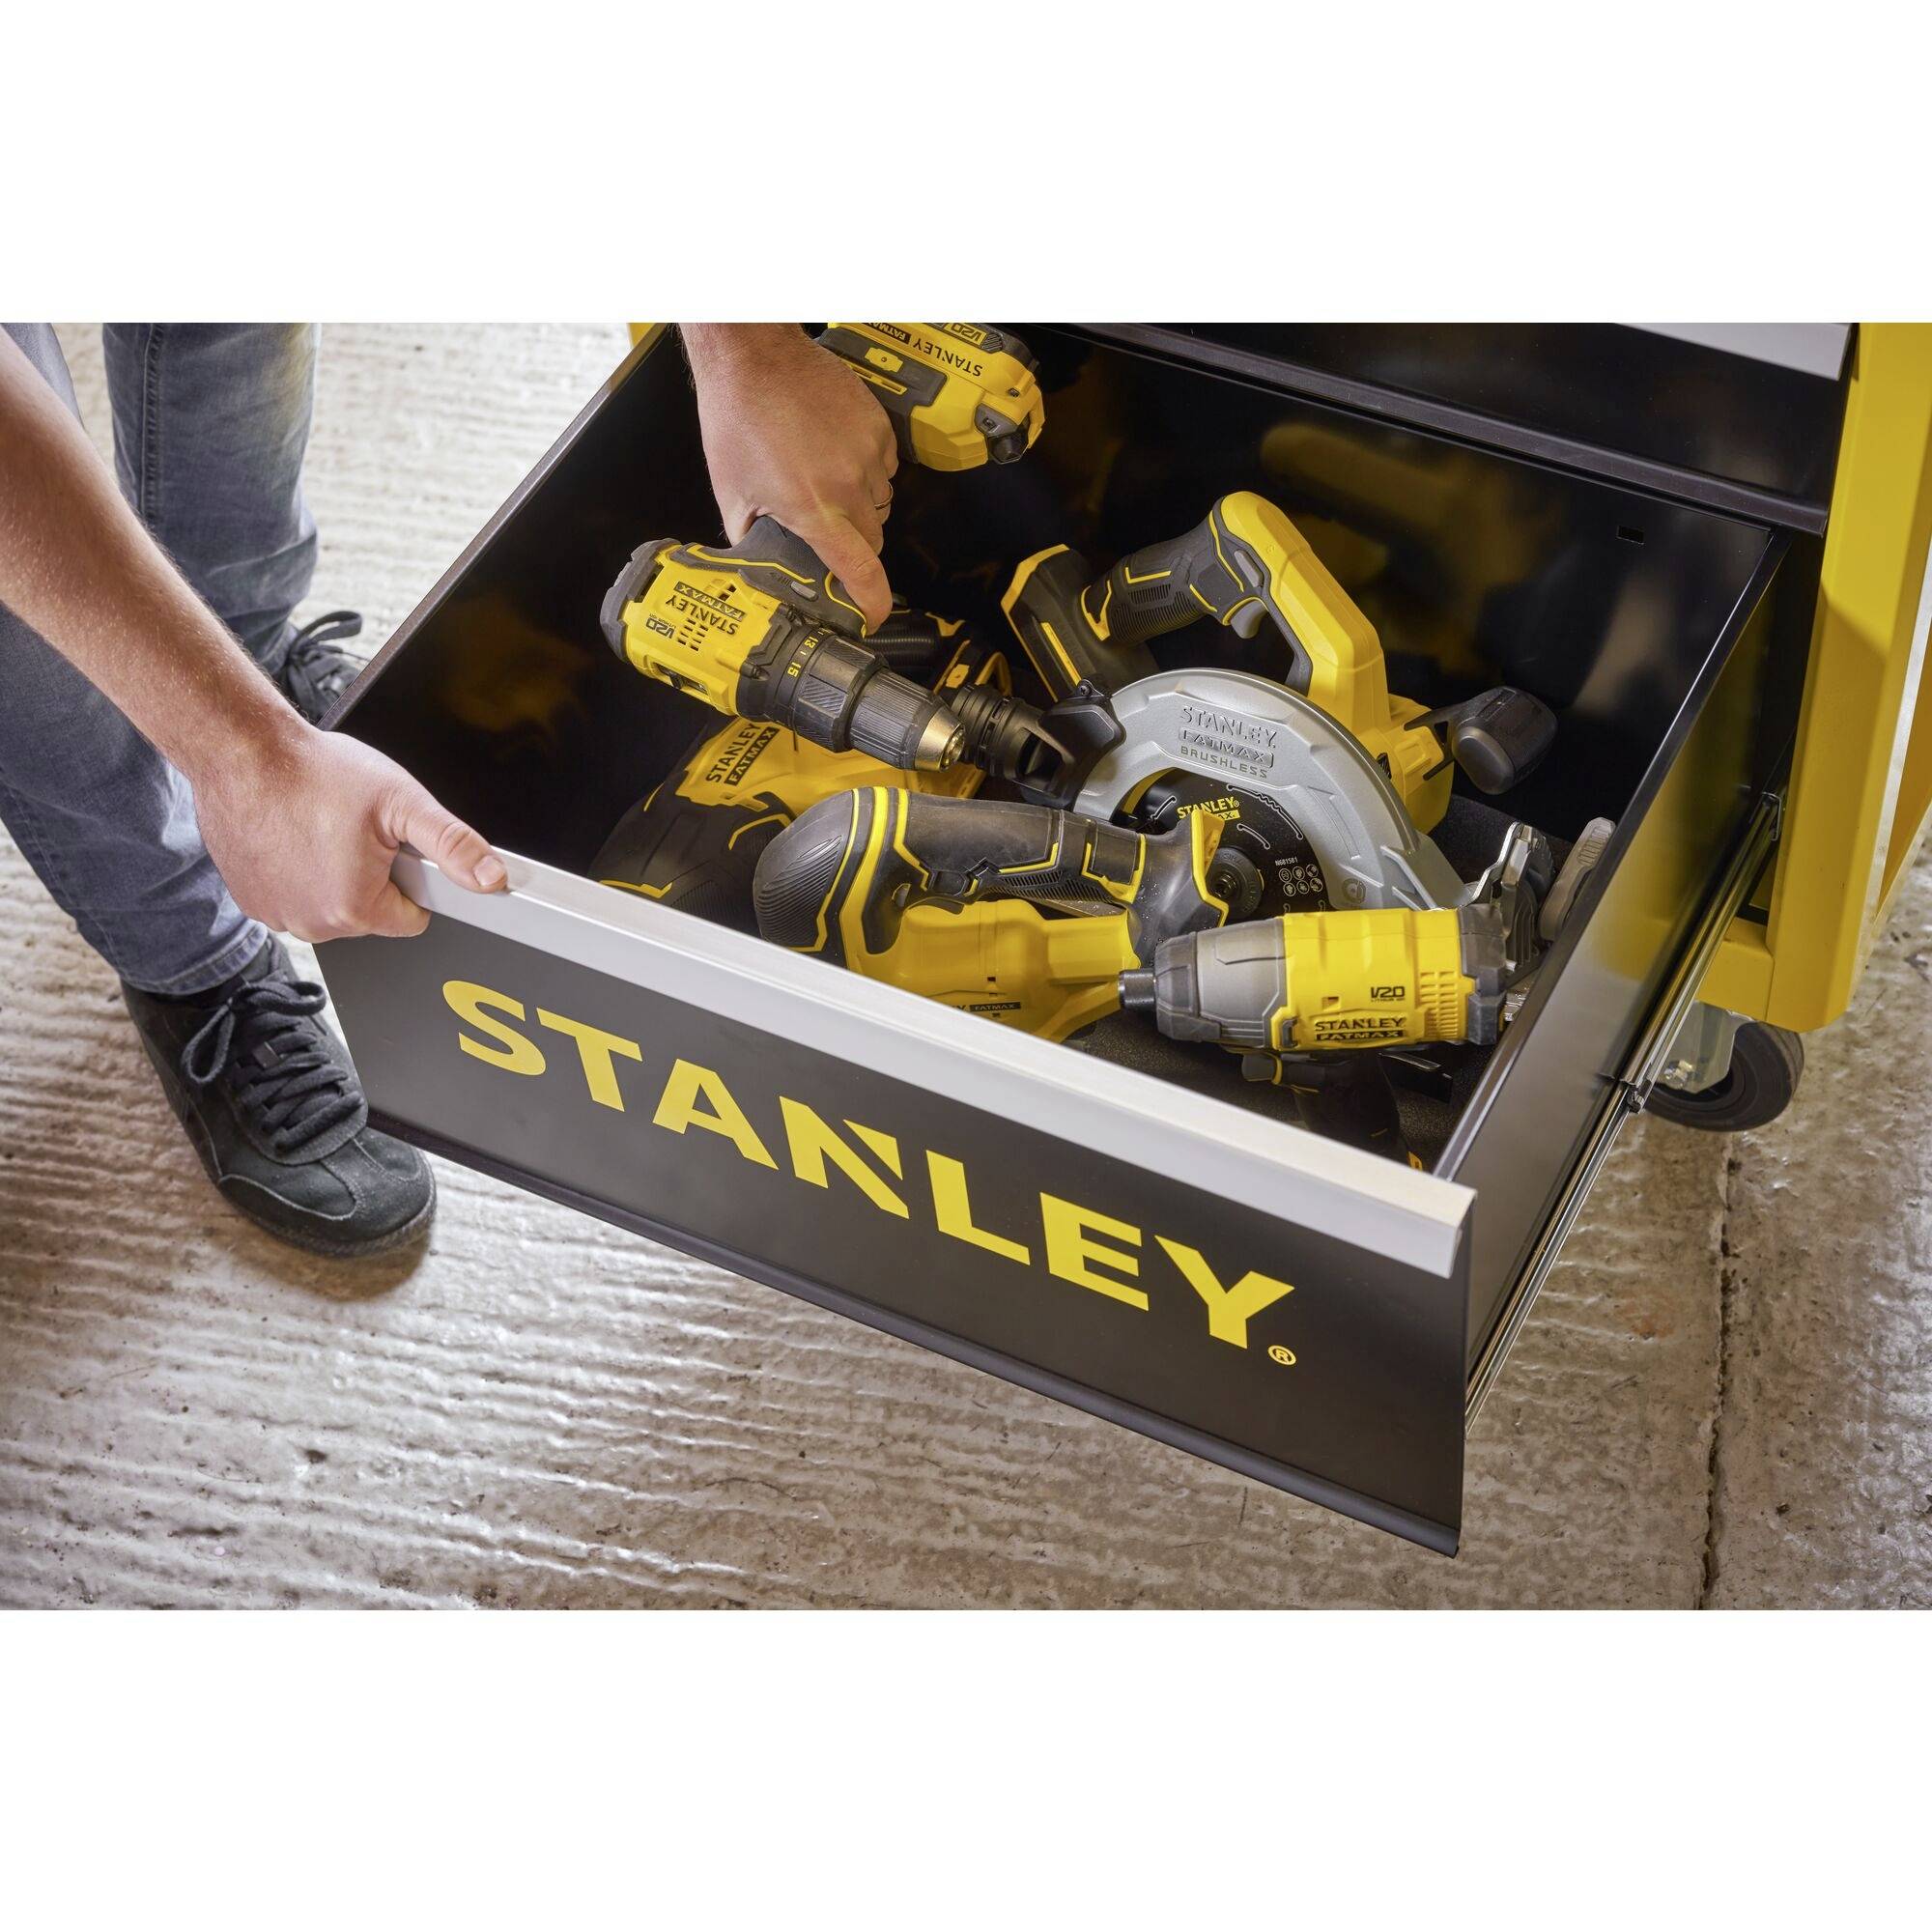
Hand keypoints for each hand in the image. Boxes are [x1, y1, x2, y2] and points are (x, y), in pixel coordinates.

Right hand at [193, 720, 506, 941]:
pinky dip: (298, 873)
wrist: (242, 751)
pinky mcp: (252, 902)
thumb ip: (453, 844)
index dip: (411, 881)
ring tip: (321, 830)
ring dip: (333, 876)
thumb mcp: (402, 802)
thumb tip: (491, 877)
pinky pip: (294, 898)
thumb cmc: (314, 772)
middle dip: (372, 876)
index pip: (411, 919)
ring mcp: (277, 916)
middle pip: (371, 914)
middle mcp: (313, 924)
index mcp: (356, 909)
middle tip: (353, 831)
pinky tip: (293, 837)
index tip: (393, 850)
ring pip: (331, 907)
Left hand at [684, 325, 898, 628]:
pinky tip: (836, 455)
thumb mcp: (730, 491)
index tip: (872, 616)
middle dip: (854, 545)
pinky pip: (886, 466)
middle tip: (826, 530)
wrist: (753, 356)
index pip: (861, 570)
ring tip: (824, 481)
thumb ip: (750, 537)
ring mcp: (868, 453)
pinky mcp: (878, 426)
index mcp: (812, 508)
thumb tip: (758, 567)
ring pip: (880, 503)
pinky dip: (868, 470)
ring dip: (860, 505)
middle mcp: (848, 486)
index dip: (871, 602)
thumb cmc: (737, 418)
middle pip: (873, 539)